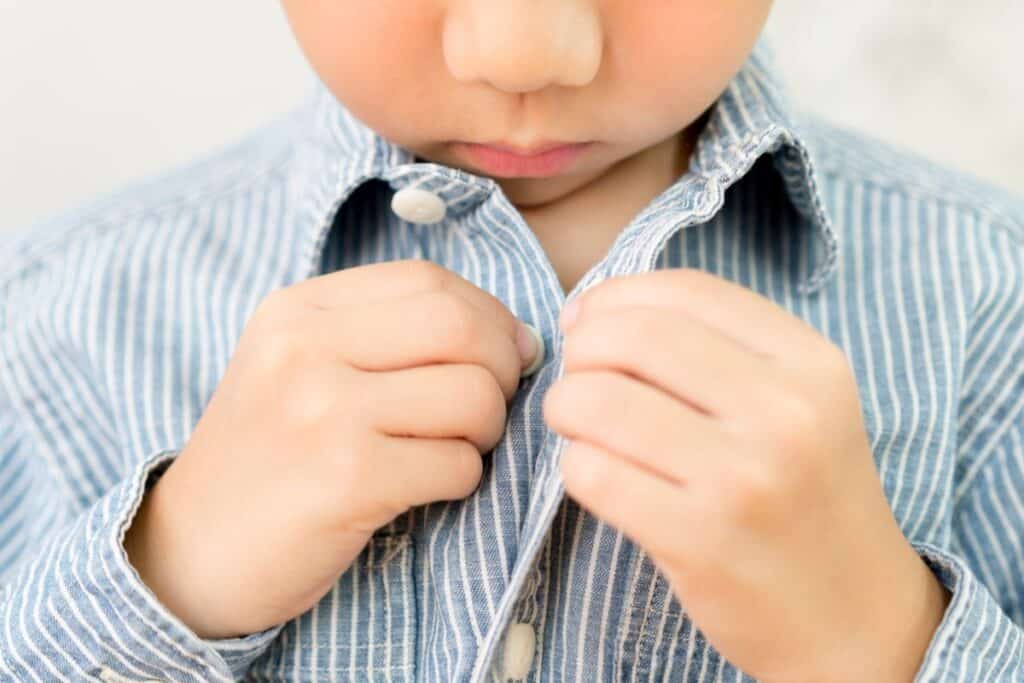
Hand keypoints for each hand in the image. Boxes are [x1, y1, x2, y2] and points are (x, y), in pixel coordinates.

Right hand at [124, 259, 538, 638]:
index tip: (502, 353)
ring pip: (473, 395)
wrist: (189, 554)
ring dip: (486, 431)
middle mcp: (305, 348)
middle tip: (492, 404)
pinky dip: (462, 479)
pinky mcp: (348, 478)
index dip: (487, 315)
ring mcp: (324, 411)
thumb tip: (516, 336)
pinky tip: (427, 487)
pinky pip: (457, 464)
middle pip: (461, 326)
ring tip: (455, 449)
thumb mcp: (300, 368)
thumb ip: (388, 336)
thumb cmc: (269, 459)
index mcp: (297, 311)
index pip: (429, 281)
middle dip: (503, 366)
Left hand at [543, 268, 950, 681]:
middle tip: (579, 380)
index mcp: (812, 362)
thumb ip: (714, 346)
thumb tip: (591, 314)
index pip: (685, 290)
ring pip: (597, 401)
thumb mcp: (799, 403)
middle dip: (581, 351)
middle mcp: (785, 412)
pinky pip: (592, 473)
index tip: (589, 324)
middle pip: (632, 337)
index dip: (615, 296)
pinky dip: (575, 466)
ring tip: (580, 428)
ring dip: (566, 408)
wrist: (855, 618)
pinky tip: (598, 475)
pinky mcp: (701, 540)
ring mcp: (744, 478)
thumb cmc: (804, 497)